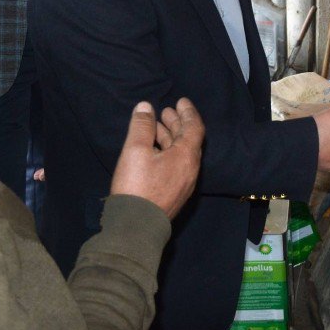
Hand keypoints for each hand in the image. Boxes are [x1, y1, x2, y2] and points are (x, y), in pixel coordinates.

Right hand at [110, 98, 204, 218]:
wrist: (135, 228)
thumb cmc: (137, 186)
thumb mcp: (136, 150)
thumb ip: (142, 126)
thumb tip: (146, 107)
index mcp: (187, 156)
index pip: (194, 128)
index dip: (188, 112)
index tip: (181, 101)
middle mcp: (190, 170)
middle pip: (188, 140)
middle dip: (178, 123)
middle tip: (166, 111)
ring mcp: (183, 185)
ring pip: (181, 154)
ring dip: (170, 138)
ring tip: (155, 127)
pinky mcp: (173, 195)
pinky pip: (175, 166)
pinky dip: (167, 152)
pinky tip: (152, 151)